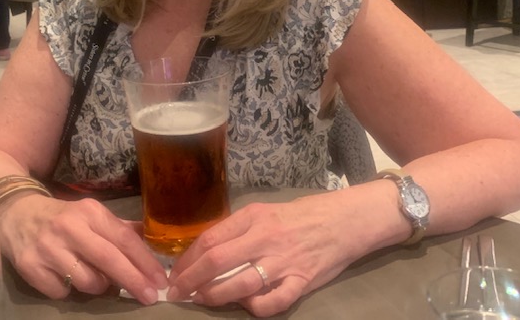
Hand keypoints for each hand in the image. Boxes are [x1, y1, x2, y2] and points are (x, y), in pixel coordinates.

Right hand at [0, 194, 167, 303]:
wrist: (15, 212)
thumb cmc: (63, 217)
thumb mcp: (92, 214)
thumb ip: (120, 228)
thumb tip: (150, 239)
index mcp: (91, 212)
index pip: (124, 239)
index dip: (144, 261)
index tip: (159, 280)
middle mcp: (70, 228)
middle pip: (109, 260)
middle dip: (133, 281)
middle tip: (149, 298)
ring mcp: (48, 248)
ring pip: (87, 282)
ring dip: (100, 287)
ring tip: (98, 279)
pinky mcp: (30, 267)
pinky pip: (62, 292)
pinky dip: (70, 291)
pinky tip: (68, 279)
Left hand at [166, 195, 360, 316]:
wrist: (342, 220)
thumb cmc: (299, 215)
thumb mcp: (265, 212)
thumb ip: (239, 229)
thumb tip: (206, 250)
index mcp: (254, 216)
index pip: (211, 238)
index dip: (188, 259)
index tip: (176, 273)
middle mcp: (265, 237)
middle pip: (217, 260)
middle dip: (191, 280)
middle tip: (177, 293)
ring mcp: (284, 260)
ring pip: (240, 283)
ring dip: (215, 296)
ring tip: (202, 300)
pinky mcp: (302, 281)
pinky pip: (274, 302)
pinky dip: (256, 307)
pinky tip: (247, 305)